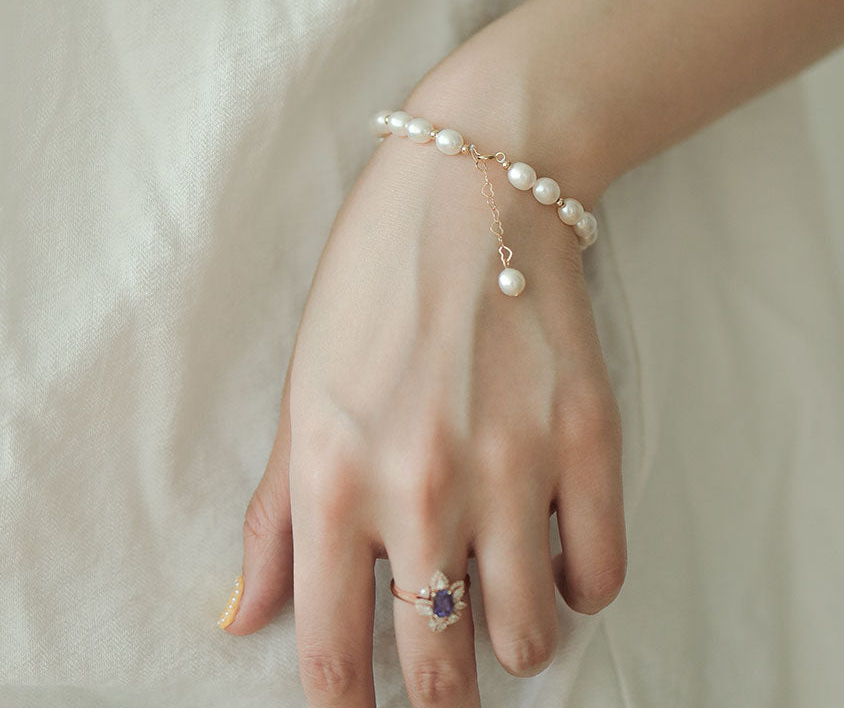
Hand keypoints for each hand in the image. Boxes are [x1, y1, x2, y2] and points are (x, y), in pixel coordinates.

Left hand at [223, 112, 625, 706]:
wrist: (476, 186)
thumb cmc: (374, 278)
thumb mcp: (302, 388)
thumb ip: (274, 514)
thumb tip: (244, 617)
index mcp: (333, 477)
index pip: (332, 662)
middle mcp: (421, 488)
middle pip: (440, 673)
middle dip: (437, 694)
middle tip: (441, 663)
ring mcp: (513, 467)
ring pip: (525, 641)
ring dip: (509, 637)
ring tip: (496, 590)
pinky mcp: (587, 439)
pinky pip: (599, 575)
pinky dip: (575, 583)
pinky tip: (550, 545)